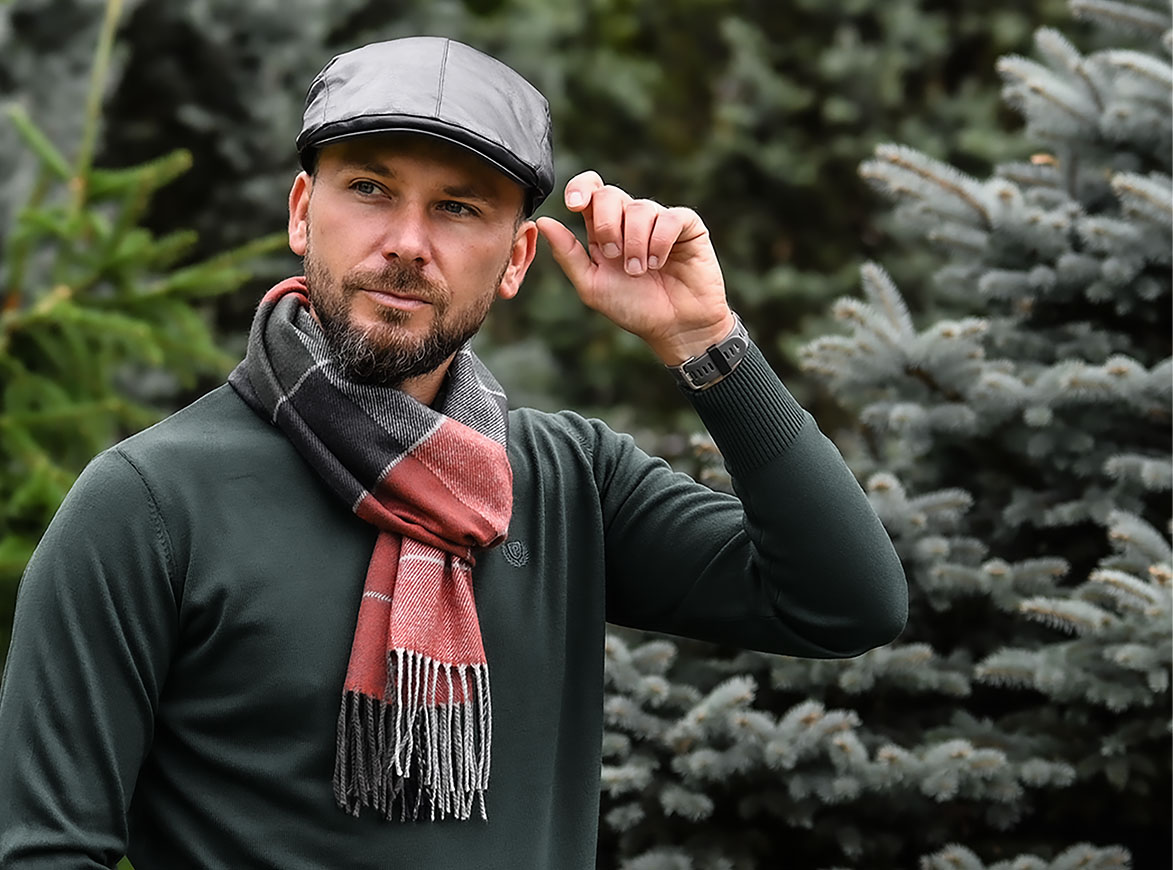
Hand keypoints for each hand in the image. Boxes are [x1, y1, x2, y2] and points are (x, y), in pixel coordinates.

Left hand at [535, 171, 733, 364]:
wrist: (673, 327)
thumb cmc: (633, 307)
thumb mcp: (592, 285)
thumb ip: (568, 254)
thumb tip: (543, 222)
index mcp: (605, 229)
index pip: (590, 190)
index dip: (581, 188)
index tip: (573, 205)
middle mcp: (631, 219)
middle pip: (610, 194)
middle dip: (606, 225)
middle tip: (612, 255)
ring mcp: (659, 220)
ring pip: (640, 208)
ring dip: (635, 243)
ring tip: (639, 270)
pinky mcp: (687, 226)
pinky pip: (670, 218)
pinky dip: (660, 241)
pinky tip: (660, 262)